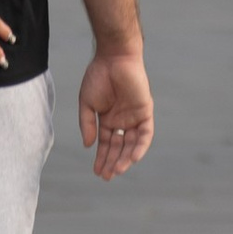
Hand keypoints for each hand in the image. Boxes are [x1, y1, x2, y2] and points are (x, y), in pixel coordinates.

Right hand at [78, 46, 152, 180]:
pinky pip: (145, 134)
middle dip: (112, 162)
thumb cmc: (98, 76)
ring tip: (117, 170)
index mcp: (108, 119)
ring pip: (132, 144)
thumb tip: (88, 145)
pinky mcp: (145, 111)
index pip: (106, 143)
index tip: (97, 172)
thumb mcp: (87, 103)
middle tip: (107, 176)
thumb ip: (87, 124)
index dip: (102, 158)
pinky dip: (140, 146)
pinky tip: (132, 158)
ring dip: (125, 158)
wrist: (113, 57)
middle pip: (119, 147)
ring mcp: (134, 116)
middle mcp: (122, 120)